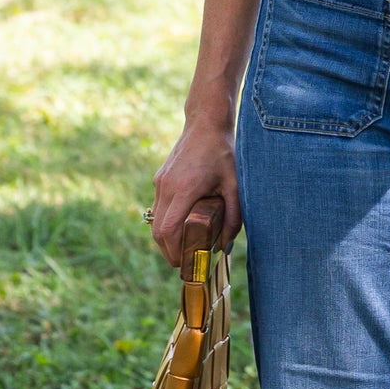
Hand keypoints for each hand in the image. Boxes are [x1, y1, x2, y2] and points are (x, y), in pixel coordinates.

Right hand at [150, 115, 239, 267]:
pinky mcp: (159, 179)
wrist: (205, 124)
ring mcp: (160, 183)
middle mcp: (167, 187)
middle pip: (158, 231)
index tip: (184, 265)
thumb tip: (225, 246)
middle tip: (183, 264)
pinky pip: (157, 208)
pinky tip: (180, 229)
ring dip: (165, 239)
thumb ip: (233, 216)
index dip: (174, 251)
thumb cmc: (223, 152)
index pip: (170, 229)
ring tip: (182, 250)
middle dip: (168, 251)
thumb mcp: (234, 185)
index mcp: (184, 189)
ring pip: (155, 221)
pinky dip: (165, 224)